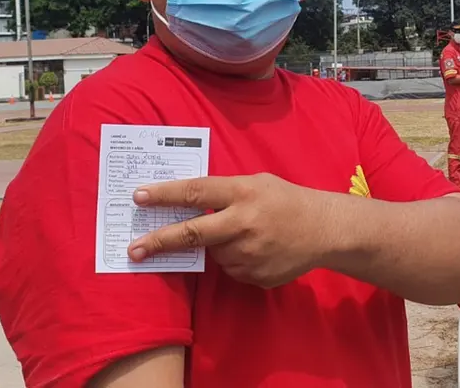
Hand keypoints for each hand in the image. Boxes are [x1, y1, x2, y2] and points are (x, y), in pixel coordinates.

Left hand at [127, 173, 324, 287]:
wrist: (324, 230)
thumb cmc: (285, 199)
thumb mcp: (256, 182)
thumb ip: (224, 192)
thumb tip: (186, 202)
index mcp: (243, 192)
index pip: (195, 192)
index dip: (164, 195)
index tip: (138, 196)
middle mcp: (243, 223)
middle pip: (192, 234)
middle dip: (158, 242)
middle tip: (134, 250)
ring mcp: (250, 254)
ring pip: (214, 253)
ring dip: (217, 245)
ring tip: (246, 233)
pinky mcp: (256, 276)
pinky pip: (231, 269)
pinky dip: (236, 259)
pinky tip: (257, 248)